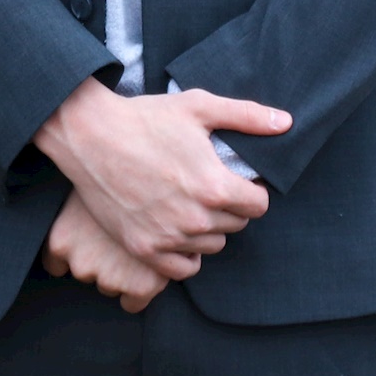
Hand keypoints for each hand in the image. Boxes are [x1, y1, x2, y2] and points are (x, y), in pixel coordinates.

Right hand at [33, 79, 288, 270]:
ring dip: (209, 227)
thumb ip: (247, 116)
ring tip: (191, 201)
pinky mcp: (143, 249)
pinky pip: (184, 268)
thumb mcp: (199, 107)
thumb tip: (286, 123)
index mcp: (215, 187)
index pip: (259, 206)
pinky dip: (187, 253)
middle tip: (208, 184)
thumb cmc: (146, 118)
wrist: (89, 136)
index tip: (237, 179)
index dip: (253, 190)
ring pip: (212, 245)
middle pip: (237, 225)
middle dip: (230, 206)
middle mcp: (195, 219)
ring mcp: (168, 238)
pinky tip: (179, 229)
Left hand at [43, 187, 170, 311]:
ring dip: (122, 274)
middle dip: (102, 261)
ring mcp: (109, 277)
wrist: (167, 184)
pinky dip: (141, 292)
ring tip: (137, 244)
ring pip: (110, 287)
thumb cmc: (121, 175)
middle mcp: (80, 263)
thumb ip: (80, 209)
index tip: (88, 241)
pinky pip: (132, 303)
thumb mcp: (89, 186)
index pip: (55, 263)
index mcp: (61, 239)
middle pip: (86, 273)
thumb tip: (79, 209)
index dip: (74, 253)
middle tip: (119, 237)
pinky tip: (149, 267)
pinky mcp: (138, 288)